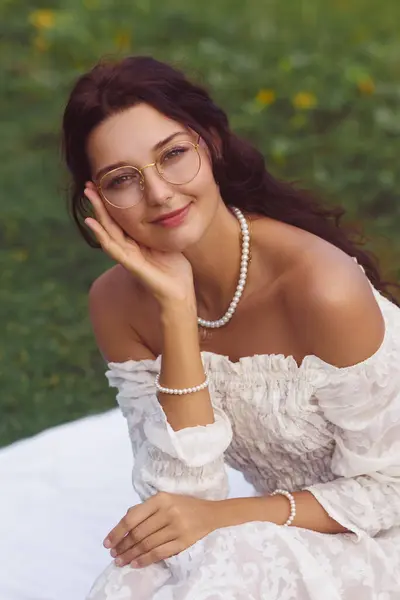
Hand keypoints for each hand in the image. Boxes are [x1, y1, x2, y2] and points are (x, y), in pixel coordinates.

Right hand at [84, 184, 195, 305]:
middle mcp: (128, 247)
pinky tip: (92, 223)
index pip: (119, 219)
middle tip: (87, 184)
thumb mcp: (167, 240)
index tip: (102, 184)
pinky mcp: (131, 264)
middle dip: (98, 203)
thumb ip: (161, 227)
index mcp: (136, 241)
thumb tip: (165, 207)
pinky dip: (101, 235)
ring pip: (107, 231)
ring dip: (97, 213)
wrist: (180, 291)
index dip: (110, 203)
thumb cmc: (175, 268)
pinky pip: (113, 247)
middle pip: (109, 222)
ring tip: (88, 195)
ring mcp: (127, 256)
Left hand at [103, 492, 220, 568]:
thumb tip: (124, 523)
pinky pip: (159, 553)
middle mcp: (167, 512)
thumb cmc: (184, 505)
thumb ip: (145, 509)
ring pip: (147, 545)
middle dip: (122, 546)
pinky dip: (145, 560)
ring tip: (120, 561)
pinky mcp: (183, 542)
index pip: (132, 517)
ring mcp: (176, 528)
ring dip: (131, 555)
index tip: (107, 542)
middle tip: (113, 555)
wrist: (210, 513)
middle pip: (138, 533)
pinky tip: (136, 563)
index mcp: (160, 499)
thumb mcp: (165, 499)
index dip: (117, 531)